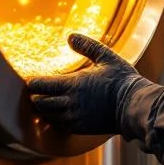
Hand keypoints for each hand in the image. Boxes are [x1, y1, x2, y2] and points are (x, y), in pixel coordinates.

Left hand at [27, 33, 149, 135]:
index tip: (30, 81)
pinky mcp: (81, 128)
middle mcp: (70, 103)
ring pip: (49, 115)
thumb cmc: (121, 80)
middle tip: (34, 93)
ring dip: (44, 109)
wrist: (133, 105)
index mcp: (73, 84)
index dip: (34, 83)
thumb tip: (71, 36)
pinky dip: (55, 120)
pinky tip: (57, 115)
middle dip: (37, 97)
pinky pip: (60, 125)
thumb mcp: (106, 57)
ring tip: (43, 104)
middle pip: (42, 103)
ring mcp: (75, 117)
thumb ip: (87, 46)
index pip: (44, 85)